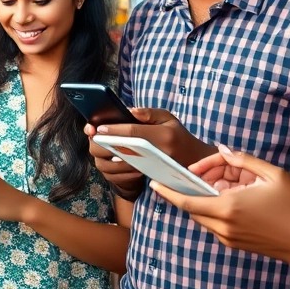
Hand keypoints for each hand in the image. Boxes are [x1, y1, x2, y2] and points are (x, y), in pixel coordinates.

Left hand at [88, 108, 217, 196]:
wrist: (195, 162)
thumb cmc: (179, 136)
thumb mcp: (168, 119)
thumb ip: (147, 113)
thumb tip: (128, 112)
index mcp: (164, 136)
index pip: (133, 131)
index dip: (114, 129)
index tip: (98, 127)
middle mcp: (160, 153)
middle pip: (125, 148)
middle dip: (107, 142)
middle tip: (94, 136)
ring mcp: (156, 167)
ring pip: (125, 161)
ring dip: (110, 153)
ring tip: (100, 143)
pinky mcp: (152, 176)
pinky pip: (131, 170)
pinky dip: (118, 162)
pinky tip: (110, 154)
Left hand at [151, 149, 289, 263]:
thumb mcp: (272, 175)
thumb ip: (244, 159)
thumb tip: (223, 150)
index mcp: (228, 206)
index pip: (187, 200)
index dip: (167, 193)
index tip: (154, 184)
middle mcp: (222, 224)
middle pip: (191, 208)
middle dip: (188, 192)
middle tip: (195, 178)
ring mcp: (226, 237)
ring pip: (201, 217)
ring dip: (202, 202)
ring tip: (218, 188)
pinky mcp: (232, 244)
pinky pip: (213, 226)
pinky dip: (213, 212)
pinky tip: (230, 202)